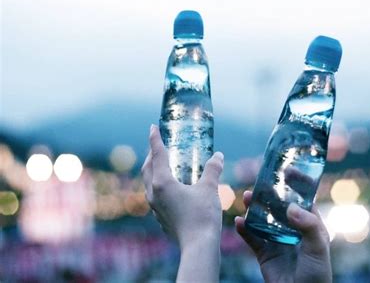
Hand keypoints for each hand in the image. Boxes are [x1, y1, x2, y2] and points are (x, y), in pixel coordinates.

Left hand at [142, 124, 223, 281]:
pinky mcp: (161, 216)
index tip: (152, 127)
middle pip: (148, 168)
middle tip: (160, 145)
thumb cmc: (203, 215)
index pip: (157, 154)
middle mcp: (154, 193)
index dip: (155, 139)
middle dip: (152, 154)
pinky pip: (155, 195)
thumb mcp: (209, 188)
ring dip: (154, 170)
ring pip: (149, 182)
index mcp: (162, 182)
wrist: (199, 245)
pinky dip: (160, 184)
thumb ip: (212, 169)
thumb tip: (217, 156)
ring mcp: (156, 207)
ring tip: (166, 164)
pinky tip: (173, 187)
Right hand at [235, 191, 331, 282]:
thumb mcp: (319, 246)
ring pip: (262, 218)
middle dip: (269, 193)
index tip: (286, 169)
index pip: (303, 198)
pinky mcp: (264, 252)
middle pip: (278, 205)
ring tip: (247, 197)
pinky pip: (251, 237)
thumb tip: (290, 207)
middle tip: (259, 182)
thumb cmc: (317, 274)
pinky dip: (244, 229)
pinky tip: (238, 222)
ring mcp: (277, 240)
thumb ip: (308, 225)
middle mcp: (292, 228)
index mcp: (310, 224)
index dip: (296, 183)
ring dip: (254, 207)